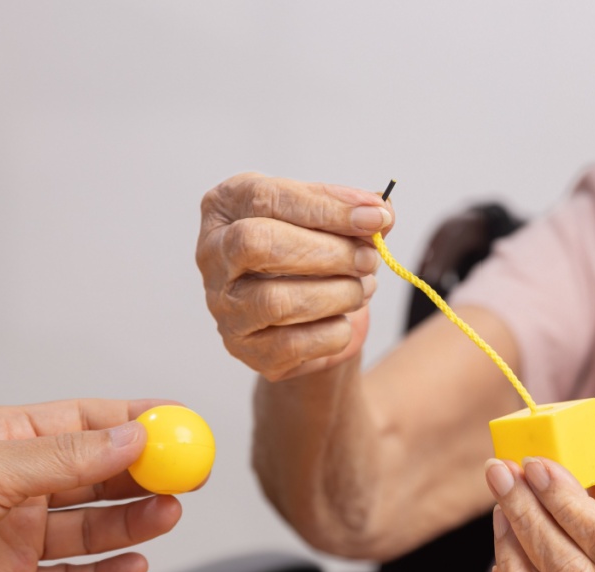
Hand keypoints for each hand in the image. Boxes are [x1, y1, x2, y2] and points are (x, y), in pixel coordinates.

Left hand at [0, 399, 183, 571]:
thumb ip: (67, 458)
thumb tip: (132, 439)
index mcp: (8, 438)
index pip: (88, 424)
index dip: (137, 423)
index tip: (181, 424)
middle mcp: (16, 486)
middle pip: (98, 477)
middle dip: (145, 476)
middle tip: (189, 476)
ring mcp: (14, 537)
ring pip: (90, 528)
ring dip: (131, 521)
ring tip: (167, 515)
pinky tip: (133, 563)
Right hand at [197, 173, 392, 380]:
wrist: (301, 315)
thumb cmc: (309, 253)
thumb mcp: (325, 219)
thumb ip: (352, 212)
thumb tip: (381, 214)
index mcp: (226, 207)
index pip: (267, 199)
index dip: (326, 208)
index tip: (376, 217)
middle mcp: (212, 255)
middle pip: (259, 245)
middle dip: (328, 252)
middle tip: (369, 258)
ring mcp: (223, 306)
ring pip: (277, 301)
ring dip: (337, 294)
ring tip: (362, 289)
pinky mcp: (244, 348)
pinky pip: (293, 344)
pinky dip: (333, 331)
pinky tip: (343, 319)